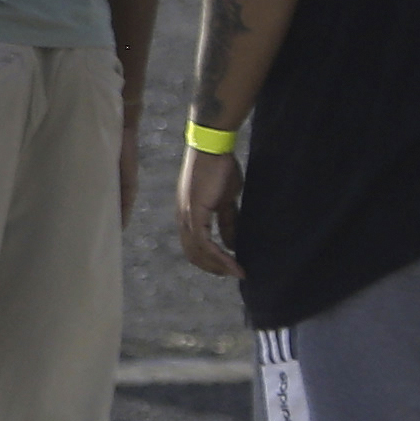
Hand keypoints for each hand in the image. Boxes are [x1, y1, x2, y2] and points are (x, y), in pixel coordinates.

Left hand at [174, 141, 240, 278]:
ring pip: (198, 252)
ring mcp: (186, 216)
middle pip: (193, 254)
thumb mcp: (226, 200)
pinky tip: (233, 263)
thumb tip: (232, 243)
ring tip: (236, 272)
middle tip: (232, 273)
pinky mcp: (194, 213)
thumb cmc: (219, 168)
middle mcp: (182, 218)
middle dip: (213, 267)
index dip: (209, 260)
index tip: (228, 267)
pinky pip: (205, 243)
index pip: (193, 246)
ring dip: (218, 266)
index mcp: (187, 214)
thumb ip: (227, 221)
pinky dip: (219, 256)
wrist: (213, 147)